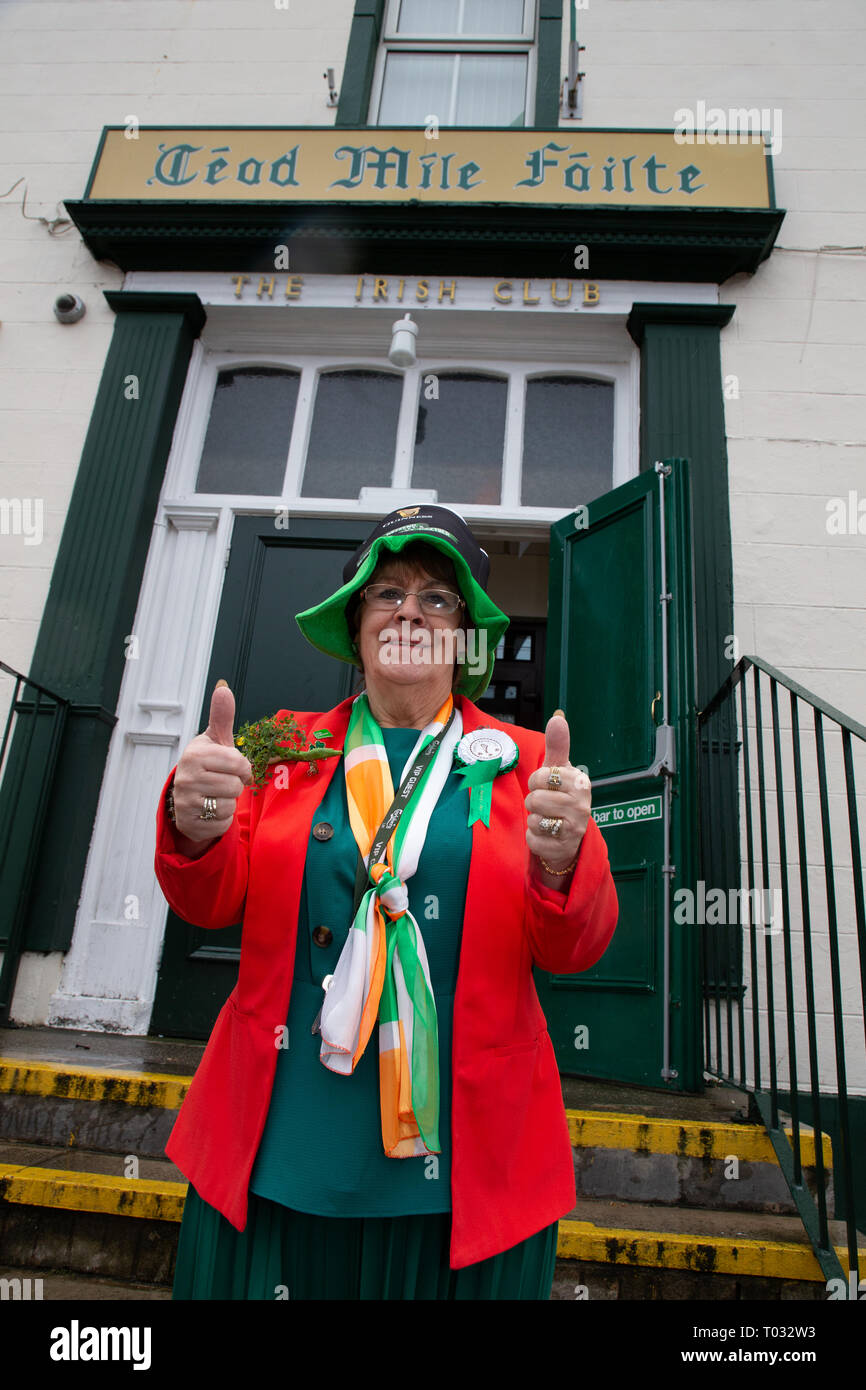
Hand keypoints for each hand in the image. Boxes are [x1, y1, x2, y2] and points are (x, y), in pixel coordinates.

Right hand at [172, 680, 252, 842]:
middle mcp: (186, 778)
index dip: (244, 768)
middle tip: (223, 782)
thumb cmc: (208, 765)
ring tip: (215, 795)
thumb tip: (224, 688)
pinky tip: (211, 811)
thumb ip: (221, 716)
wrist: (187, 797)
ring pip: (228, 806)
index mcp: (195, 755)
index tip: (236, 768)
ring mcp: (185, 802)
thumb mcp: (215, 740)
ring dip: (228, 803)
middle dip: (234, 786)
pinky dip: (222, 820)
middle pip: (234, 786)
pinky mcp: (189, 823)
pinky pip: (221, 824)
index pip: (238, 763)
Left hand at [525, 709, 590, 877]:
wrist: (568, 837)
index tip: (546, 786)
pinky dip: (533, 838)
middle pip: (535, 799)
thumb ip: (557, 745)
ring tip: (546, 819)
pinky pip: (533, 839)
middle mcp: (582, 805)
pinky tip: (545, 836)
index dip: (536, 781)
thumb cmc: (560, 796)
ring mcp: (574, 829)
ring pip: (534, 819)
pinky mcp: (562, 848)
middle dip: (533, 802)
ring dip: (533, 820)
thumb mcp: (559, 770)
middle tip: (545, 805)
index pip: (541, 776)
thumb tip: (558, 717)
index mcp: (580, 782)